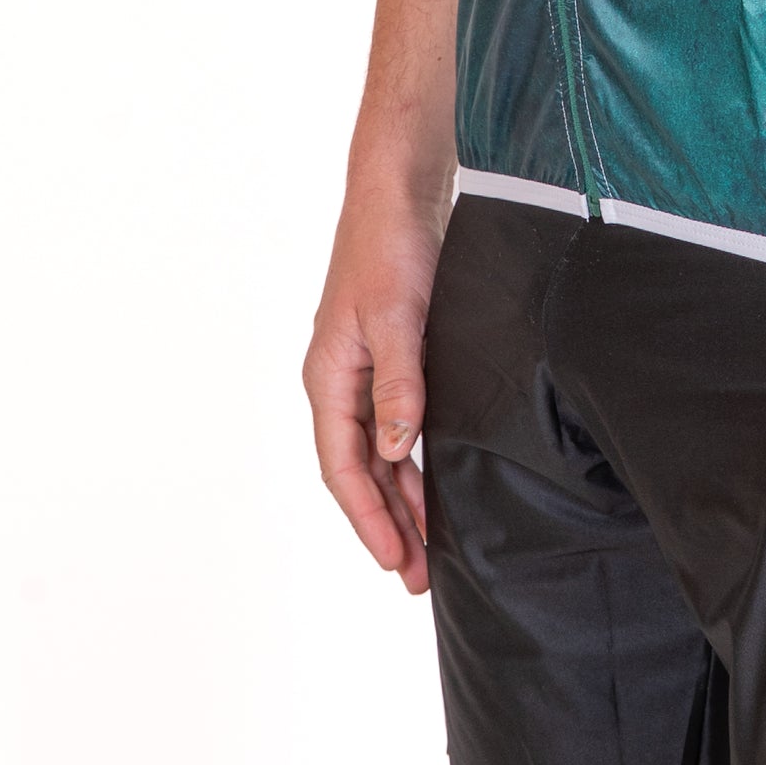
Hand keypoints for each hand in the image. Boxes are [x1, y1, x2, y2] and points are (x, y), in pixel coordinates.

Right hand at [303, 192, 444, 594]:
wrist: (400, 188)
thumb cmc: (391, 245)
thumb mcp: (399, 317)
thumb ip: (399, 385)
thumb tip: (397, 450)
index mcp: (329, 376)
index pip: (343, 468)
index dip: (369, 519)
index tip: (397, 562)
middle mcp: (341, 379)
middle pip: (361, 469)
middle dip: (388, 523)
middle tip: (421, 576)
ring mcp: (365, 366)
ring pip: (381, 449)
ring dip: (404, 495)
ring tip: (432, 544)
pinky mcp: (393, 351)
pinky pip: (399, 420)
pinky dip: (416, 455)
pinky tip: (437, 479)